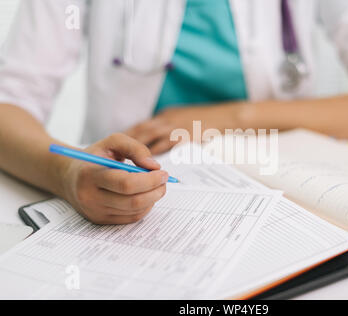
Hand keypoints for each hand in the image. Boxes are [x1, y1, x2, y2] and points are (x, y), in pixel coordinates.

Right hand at [60, 133, 167, 223]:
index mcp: (90, 174)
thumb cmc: (95, 157)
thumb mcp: (112, 142)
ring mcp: (95, 211)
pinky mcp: (100, 221)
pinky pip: (130, 218)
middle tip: (164, 181)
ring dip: (152, 199)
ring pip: (134, 211)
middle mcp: (90, 196)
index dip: (149, 180)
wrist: (69, 176)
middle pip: (132, 201)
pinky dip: (145, 207)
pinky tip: (146, 195)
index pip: (126, 183)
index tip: (163, 173)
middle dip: (155, 191)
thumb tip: (154, 166)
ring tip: (156, 186)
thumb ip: (135, 148)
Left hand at [125, 104, 240, 154]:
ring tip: (126, 159)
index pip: (143, 125)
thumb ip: (170, 127)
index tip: (117, 146)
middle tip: (114, 154)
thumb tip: (157, 142)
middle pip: (141, 129)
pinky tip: (147, 162)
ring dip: (137, 147)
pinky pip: (166, 143)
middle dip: (126, 142)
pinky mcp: (185, 133)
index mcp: (167, 115)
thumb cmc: (207, 120)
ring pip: (150, 135)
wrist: (227, 116)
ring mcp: (177, 125)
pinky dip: (155, 152)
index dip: (129, 136)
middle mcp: (168, 119)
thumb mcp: (185, 119)